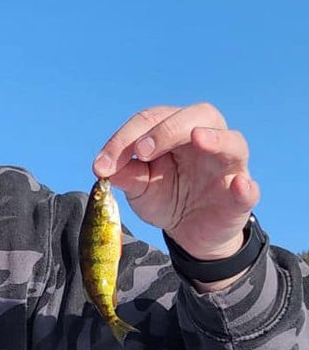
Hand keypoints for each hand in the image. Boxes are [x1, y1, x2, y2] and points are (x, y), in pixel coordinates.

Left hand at [93, 103, 259, 260]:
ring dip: (214, 138)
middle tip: (141, 151)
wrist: (189, 232)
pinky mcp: (241, 195)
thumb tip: (103, 168)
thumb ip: (125, 175)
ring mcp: (229, 166)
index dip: (123, 139)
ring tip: (198, 138)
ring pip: (232, 141)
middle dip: (165, 130)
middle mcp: (207, 139)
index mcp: (176, 131)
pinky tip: (238, 184)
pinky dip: (244, 186)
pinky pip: (249, 188)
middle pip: (195, 116)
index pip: (150, 120)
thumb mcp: (139, 188)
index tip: (101, 165)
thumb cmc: (165, 197)